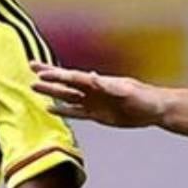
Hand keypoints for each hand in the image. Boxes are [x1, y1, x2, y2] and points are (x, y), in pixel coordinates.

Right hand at [31, 62, 166, 127]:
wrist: (155, 109)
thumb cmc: (144, 97)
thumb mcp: (127, 91)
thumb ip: (109, 86)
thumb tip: (93, 78)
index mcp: (100, 82)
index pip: (74, 77)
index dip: (57, 74)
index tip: (41, 71)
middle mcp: (93, 90)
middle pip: (66, 83)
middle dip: (49, 78)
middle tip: (31, 72)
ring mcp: (94, 102)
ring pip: (67, 97)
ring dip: (51, 93)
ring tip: (34, 87)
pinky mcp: (97, 115)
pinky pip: (76, 113)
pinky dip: (62, 110)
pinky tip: (50, 108)